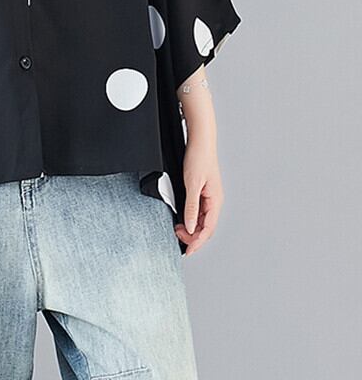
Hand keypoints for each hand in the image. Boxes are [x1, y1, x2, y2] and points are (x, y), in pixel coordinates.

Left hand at [174, 136, 223, 255]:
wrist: (200, 141)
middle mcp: (214, 201)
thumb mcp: (192, 184)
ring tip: (177, 230)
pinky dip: (190, 218)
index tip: (187, 251)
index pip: (208, 229)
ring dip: (191, 228)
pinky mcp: (202, 191)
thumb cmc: (199, 158)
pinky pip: (198, 211)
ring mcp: (209, 196)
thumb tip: (191, 227)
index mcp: (215, 201)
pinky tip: (182, 219)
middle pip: (206, 227)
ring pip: (202, 220)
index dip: (198, 243)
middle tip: (178, 239)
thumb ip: (191, 207)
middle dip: (193, 237)